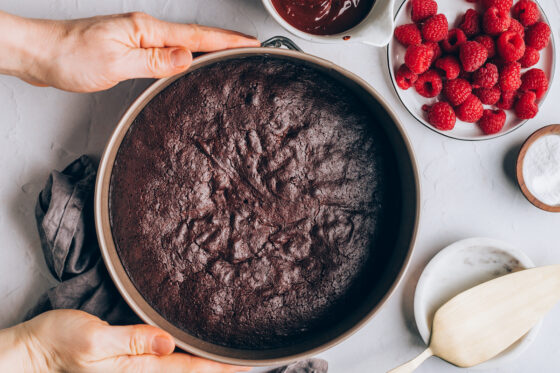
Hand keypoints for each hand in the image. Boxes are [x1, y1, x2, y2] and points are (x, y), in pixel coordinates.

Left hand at [0, 11, 258, 91]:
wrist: (40, 54)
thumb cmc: (70, 56)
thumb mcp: (116, 62)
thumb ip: (154, 62)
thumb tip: (186, 59)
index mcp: (145, 30)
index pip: (195, 37)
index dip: (225, 41)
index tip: (249, 43)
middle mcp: (144, 31)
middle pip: (193, 37)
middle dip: (223, 42)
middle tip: (249, 47)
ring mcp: (137, 39)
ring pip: (181, 44)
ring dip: (207, 49)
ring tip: (228, 55)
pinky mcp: (130, 49)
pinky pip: (166, 52)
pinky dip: (184, 57)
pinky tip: (189, 63)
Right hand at [0, 309, 249, 372]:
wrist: (33, 353)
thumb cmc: (58, 344)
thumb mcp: (94, 339)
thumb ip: (132, 341)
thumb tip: (167, 343)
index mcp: (136, 369)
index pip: (187, 370)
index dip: (218, 368)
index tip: (246, 366)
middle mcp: (139, 372)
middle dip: (217, 370)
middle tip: (248, 364)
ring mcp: (133, 369)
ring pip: (177, 370)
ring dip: (203, 367)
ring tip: (229, 361)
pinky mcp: (126, 362)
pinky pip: (163, 365)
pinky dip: (183, 361)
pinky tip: (190, 353)